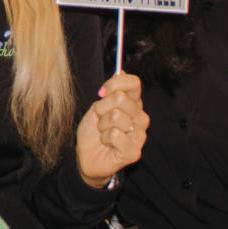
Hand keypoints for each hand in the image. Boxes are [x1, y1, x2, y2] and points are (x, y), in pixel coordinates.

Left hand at [76, 72, 148, 186]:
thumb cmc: (93, 132)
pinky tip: (107, 144)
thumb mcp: (97, 107)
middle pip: (121, 99)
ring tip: (104, 134)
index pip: (133, 83)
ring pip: (116, 117)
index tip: (101, 93)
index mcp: (134, 104)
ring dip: (102, 126)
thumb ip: (111, 92)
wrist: (86, 157)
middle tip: (101, 121)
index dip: (114, 84)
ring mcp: (140, 135)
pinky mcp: (134, 151)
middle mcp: (141, 118)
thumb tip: (122, 71)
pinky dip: (105, 138)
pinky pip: (115, 134)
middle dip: (102, 109)